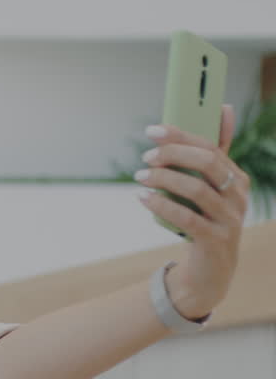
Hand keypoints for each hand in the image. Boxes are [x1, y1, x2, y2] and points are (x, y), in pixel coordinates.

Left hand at [137, 104, 248, 318]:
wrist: (210, 270)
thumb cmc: (205, 220)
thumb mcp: (209, 188)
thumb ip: (213, 153)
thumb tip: (224, 107)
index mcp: (236, 178)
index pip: (212, 147)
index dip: (181, 136)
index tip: (152, 130)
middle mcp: (238, 196)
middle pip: (208, 163)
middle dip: (174, 154)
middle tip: (145, 155)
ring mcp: (230, 219)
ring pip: (197, 190)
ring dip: (164, 180)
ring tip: (140, 176)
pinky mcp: (216, 241)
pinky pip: (188, 219)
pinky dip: (163, 206)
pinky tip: (143, 199)